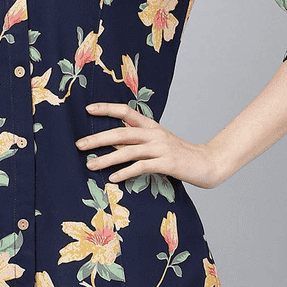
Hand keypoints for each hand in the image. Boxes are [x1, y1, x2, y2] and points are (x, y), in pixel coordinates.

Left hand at [76, 102, 223, 188]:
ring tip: (90, 165)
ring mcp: (161, 148)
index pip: (126, 111)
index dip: (107, 108)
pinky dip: (125, 172)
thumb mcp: (158, 140)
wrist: (207, 163)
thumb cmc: (178, 153)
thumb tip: (114, 136)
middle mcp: (154, 133)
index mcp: (151, 125)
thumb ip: (139, 136)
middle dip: (98, 139)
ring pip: (128, 151)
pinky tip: (113, 178)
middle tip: (79, 145)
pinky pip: (141, 167)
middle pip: (121, 133)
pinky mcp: (167, 164)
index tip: (88, 109)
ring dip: (107, 159)